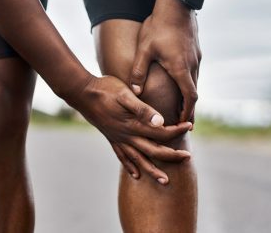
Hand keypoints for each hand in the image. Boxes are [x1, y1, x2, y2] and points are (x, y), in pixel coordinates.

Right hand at [65, 75, 191, 183]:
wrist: (81, 92)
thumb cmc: (105, 89)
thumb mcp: (125, 95)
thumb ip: (143, 109)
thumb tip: (161, 122)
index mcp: (133, 124)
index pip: (160, 132)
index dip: (177, 130)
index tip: (190, 126)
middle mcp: (126, 135)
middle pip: (153, 151)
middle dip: (172, 156)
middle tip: (188, 158)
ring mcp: (118, 139)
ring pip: (138, 160)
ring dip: (152, 171)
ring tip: (165, 181)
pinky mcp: (110, 138)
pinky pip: (122, 156)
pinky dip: (130, 166)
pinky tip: (136, 174)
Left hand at [130, 0, 200, 122]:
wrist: (176, 4)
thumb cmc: (157, 26)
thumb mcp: (144, 50)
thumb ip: (138, 71)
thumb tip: (134, 91)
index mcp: (180, 68)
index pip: (189, 97)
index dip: (187, 112)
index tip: (184, 123)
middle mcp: (192, 65)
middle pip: (194, 92)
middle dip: (189, 108)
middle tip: (184, 121)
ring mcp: (196, 57)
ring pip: (195, 81)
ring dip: (190, 95)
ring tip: (182, 106)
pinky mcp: (196, 50)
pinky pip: (195, 71)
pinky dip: (189, 82)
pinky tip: (181, 83)